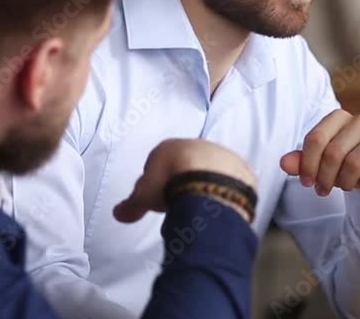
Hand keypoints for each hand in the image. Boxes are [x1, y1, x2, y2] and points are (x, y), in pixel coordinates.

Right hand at [113, 139, 256, 222]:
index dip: (157, 179)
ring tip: (201, 208)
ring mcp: (223, 155)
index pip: (160, 160)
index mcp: (170, 146)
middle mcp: (198, 145)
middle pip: (188, 164)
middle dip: (183, 180)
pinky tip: (222, 206)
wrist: (208, 181)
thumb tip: (117, 214)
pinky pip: (234, 182)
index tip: (158, 196)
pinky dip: (227, 192)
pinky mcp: (242, 171)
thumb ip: (131, 205)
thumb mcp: (143, 197)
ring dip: (207, 185)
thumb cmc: (169, 184)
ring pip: (213, 170)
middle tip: (179, 203)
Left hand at [280, 110, 359, 203]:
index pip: (316, 138)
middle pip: (333, 153)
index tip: (306, 182)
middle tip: (322, 190)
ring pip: (354, 164)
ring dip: (344, 183)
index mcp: (339, 117)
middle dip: (324, 177)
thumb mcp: (320, 163)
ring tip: (344, 186)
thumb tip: (283, 163)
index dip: (307, 164)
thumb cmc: (345, 163)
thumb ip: (301, 161)